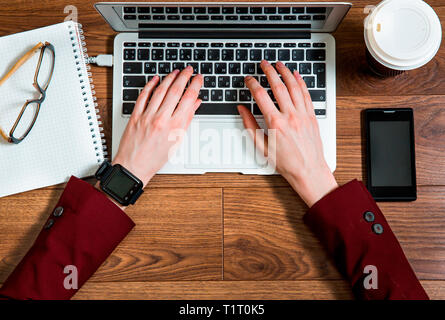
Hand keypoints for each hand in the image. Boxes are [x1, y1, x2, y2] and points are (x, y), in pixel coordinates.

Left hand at [113, 66, 202, 186]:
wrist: (134, 166)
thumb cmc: (156, 158)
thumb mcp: (177, 141)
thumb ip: (186, 120)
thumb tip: (195, 105)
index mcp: (174, 126)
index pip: (188, 99)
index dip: (195, 85)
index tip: (198, 78)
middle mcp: (161, 119)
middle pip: (175, 91)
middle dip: (184, 77)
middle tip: (188, 70)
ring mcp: (147, 116)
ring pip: (160, 91)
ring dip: (169, 78)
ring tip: (175, 72)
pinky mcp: (135, 115)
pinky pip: (143, 96)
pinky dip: (150, 85)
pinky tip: (155, 79)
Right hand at [238, 60, 337, 206]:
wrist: (308, 170)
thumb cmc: (286, 162)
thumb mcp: (261, 146)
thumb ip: (250, 126)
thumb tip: (242, 110)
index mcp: (275, 123)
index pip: (260, 95)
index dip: (252, 84)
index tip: (249, 79)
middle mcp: (290, 116)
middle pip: (278, 86)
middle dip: (269, 71)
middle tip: (264, 64)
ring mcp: (303, 115)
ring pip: (294, 87)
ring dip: (286, 73)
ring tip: (279, 64)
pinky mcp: (312, 116)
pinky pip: (307, 94)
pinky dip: (301, 83)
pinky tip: (297, 76)